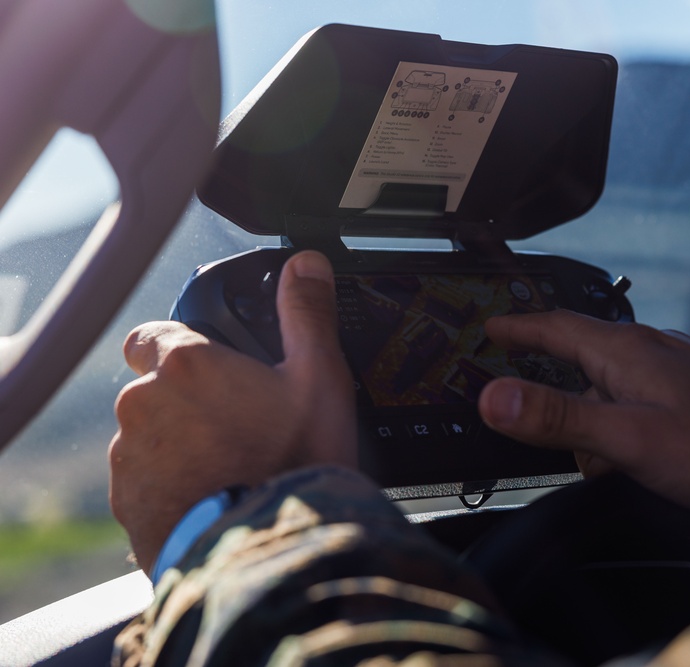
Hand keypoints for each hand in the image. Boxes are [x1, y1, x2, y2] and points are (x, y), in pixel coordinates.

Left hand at [108, 250, 355, 572]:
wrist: (269, 552)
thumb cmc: (294, 463)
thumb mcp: (318, 380)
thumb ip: (307, 315)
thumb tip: (306, 263)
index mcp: (186, 366)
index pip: (150, 335)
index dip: (178, 347)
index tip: (209, 368)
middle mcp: (143, 406)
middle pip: (154, 391)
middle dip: (187, 403)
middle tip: (238, 426)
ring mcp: (130, 458)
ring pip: (148, 437)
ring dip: (178, 444)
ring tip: (231, 466)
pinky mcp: (128, 504)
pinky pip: (145, 483)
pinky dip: (172, 486)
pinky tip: (216, 496)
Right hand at [477, 310, 689, 552]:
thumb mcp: (629, 438)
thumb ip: (559, 417)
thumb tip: (494, 397)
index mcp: (627, 351)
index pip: (554, 326)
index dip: (516, 327)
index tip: (490, 327)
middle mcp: (652, 351)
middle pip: (582, 362)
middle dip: (558, 398)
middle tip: (541, 427)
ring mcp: (678, 372)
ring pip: (614, 390)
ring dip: (599, 426)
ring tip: (609, 466)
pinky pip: (644, 406)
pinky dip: (629, 431)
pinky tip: (644, 462)